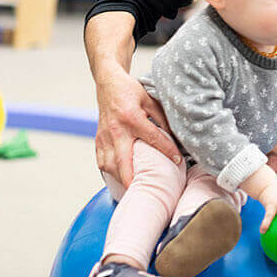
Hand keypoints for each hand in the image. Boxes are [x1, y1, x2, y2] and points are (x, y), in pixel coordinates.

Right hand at [94, 67, 179, 186]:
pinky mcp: (98, 140)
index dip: (167, 150)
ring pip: (109, 164)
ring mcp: (104, 137)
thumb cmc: (131, 91)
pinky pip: (101, 161)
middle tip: (141, 192)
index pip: (153, 138)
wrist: (108, 83)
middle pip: (123, 160)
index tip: (178, 161)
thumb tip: (176, 135)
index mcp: (132, 118)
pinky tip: (119, 178)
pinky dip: (110, 172)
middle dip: (131, 178)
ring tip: (132, 189)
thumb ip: (162, 117)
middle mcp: (116, 130)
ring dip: (120, 178)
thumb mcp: (150, 99)